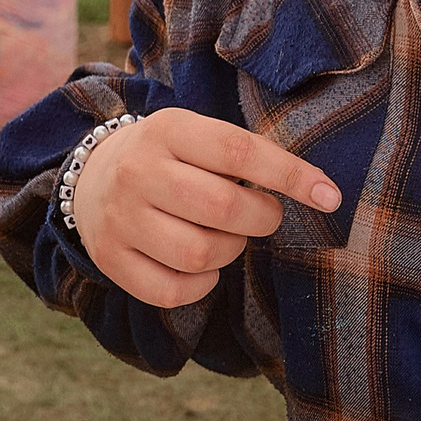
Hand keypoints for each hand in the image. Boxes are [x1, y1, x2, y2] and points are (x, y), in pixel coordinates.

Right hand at [69, 109, 339, 305]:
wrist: (91, 176)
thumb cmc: (169, 158)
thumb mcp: (196, 134)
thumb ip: (245, 155)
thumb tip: (318, 190)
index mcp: (167, 129)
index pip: (238, 151)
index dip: (290, 175)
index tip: (329, 195)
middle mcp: (138, 172)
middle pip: (222, 208)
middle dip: (261, 218)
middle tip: (263, 215)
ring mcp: (121, 219)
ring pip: (200, 255)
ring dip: (231, 251)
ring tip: (226, 236)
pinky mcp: (111, 260)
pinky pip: (173, 291)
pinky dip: (201, 285)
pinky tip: (201, 266)